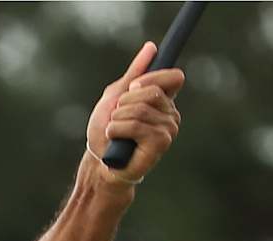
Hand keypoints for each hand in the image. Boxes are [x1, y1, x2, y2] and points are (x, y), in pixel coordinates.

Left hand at [85, 42, 183, 185]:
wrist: (98, 161)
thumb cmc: (106, 131)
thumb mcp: (116, 95)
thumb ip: (135, 73)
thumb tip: (152, 47)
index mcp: (164, 100)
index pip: (174, 77)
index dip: (151, 78)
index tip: (132, 87)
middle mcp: (171, 114)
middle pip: (152, 92)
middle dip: (125, 102)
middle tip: (117, 117)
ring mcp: (168, 129)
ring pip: (140, 109)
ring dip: (117, 119)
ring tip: (115, 131)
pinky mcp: (161, 144)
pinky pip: (136, 126)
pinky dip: (117, 130)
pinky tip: (116, 141)